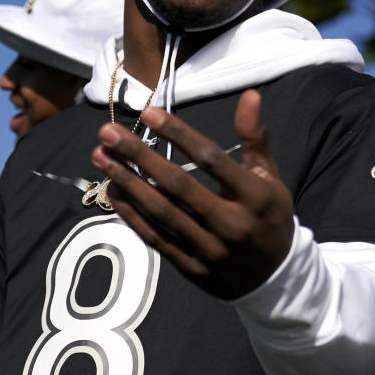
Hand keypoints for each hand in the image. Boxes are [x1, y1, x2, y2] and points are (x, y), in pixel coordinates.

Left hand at [91, 89, 294, 299]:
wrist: (274, 279)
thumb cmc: (269, 218)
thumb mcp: (270, 178)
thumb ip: (255, 137)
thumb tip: (250, 94)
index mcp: (255, 197)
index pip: (211, 159)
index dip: (178, 134)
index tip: (148, 113)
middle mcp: (231, 224)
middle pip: (178, 186)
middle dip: (139, 156)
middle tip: (108, 133)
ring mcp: (210, 250)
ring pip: (161, 213)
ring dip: (127, 183)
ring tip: (101, 157)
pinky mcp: (192, 269)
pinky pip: (156, 238)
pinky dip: (132, 215)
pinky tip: (113, 191)